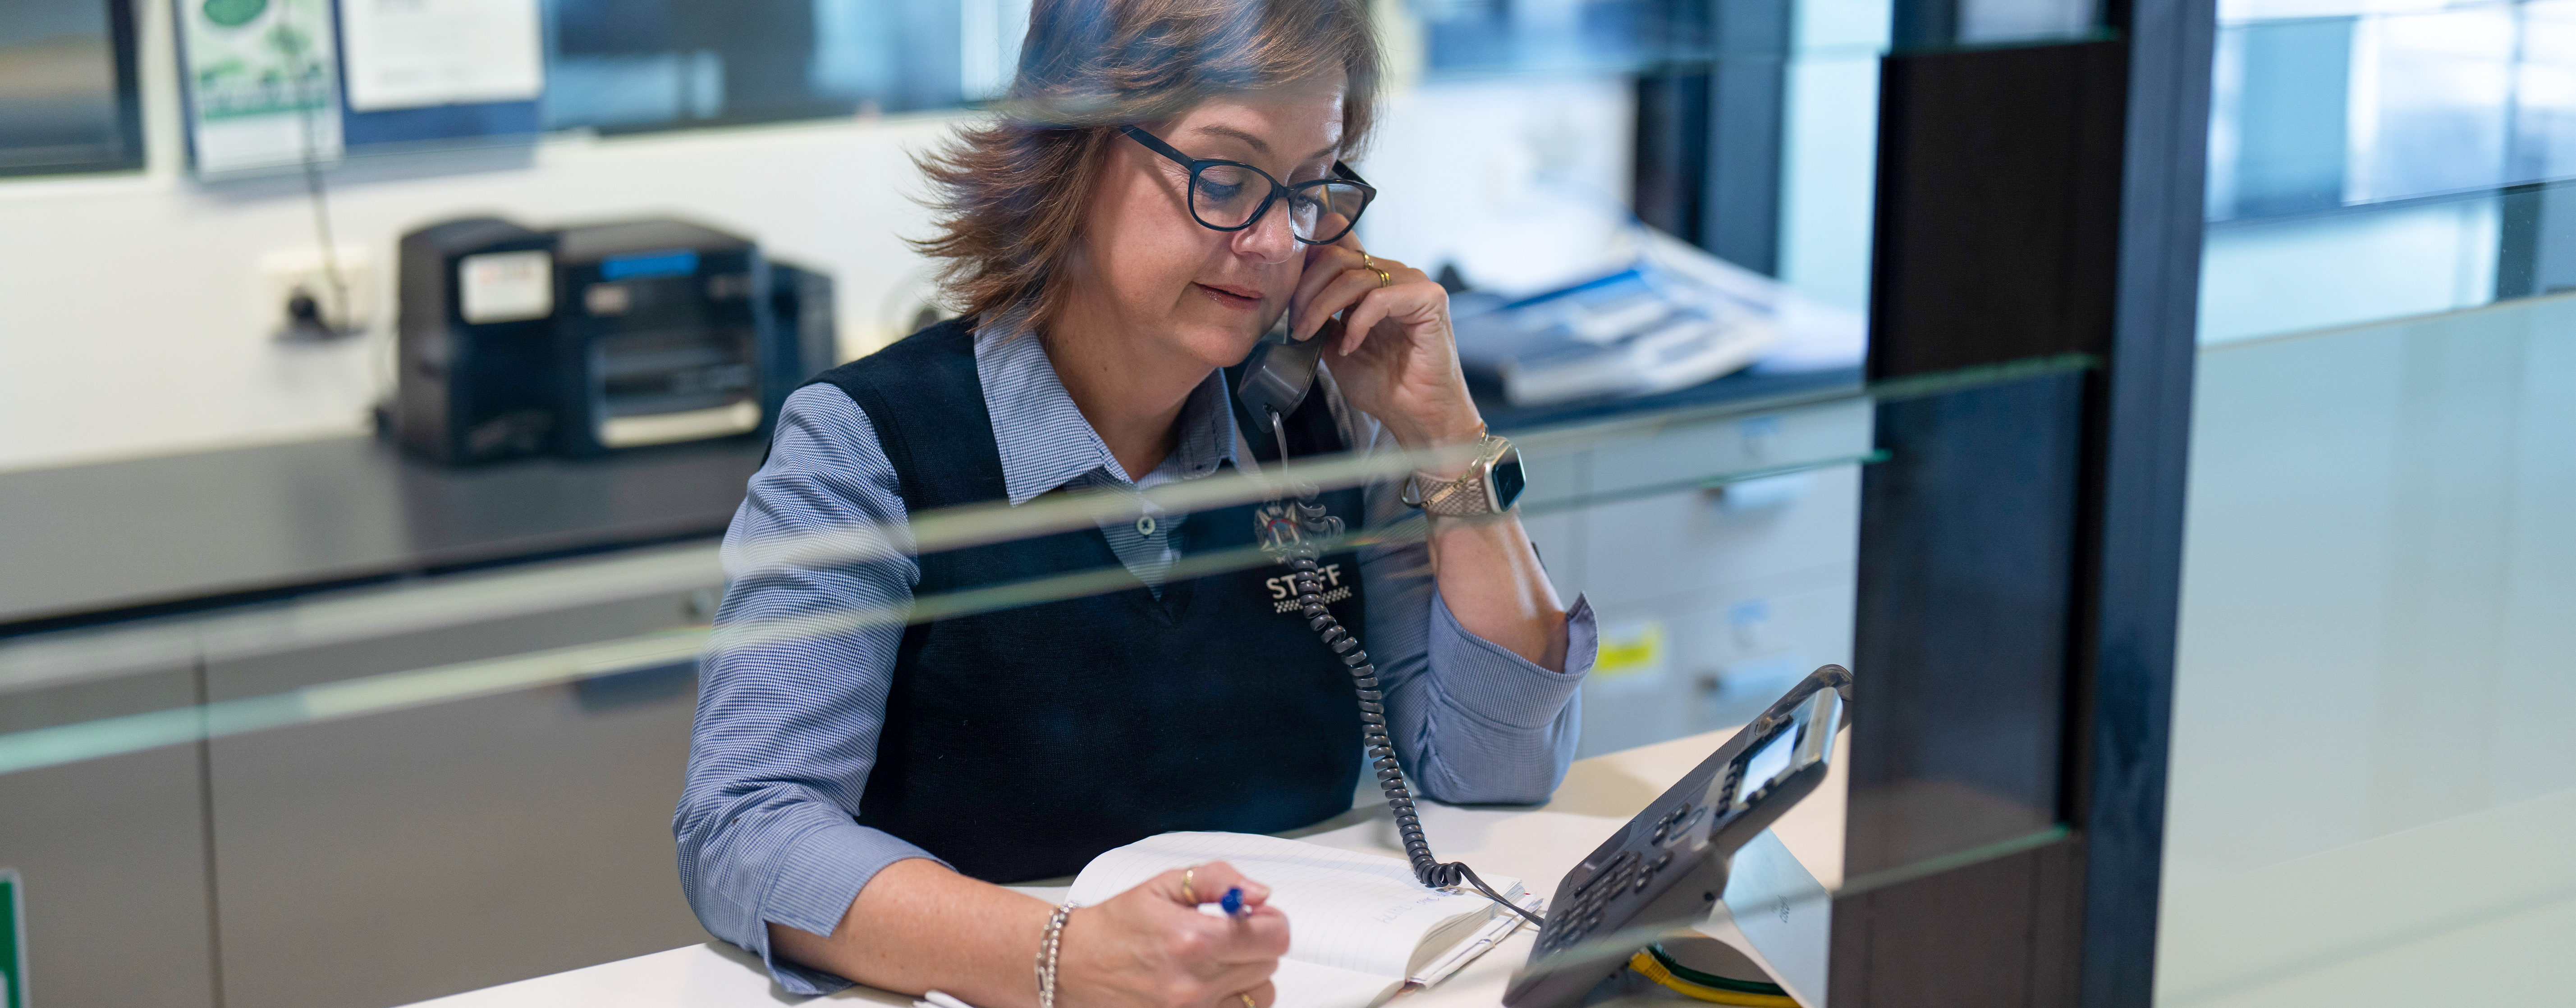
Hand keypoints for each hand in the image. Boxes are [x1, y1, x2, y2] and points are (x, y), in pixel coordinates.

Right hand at [1059, 862, 1290, 1007]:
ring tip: (1218, 962)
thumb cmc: (1117, 925)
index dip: (1270, 920)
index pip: (1275, 936)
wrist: (1074, 965)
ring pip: (1261, 996)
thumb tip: (1260, 894)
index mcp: (1193, 939)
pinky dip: (1231, 999)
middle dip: (1255, 945)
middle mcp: (1195, 983)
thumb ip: (1218, 881)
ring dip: (1248, 977)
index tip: (1255, 916)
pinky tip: (1210, 985)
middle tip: (1227, 935)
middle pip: (1269, 965)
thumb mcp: (1165, 885)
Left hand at [1289, 236, 1484, 458]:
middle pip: (1338, 257)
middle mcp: (1393, 275)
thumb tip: (1291, 303)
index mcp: (1372, 281)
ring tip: (1311, 334)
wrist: (1417, 415)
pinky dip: (1358, 322)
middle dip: (1306, 291)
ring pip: (1355, 275)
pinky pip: (1380, 297)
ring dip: (1323, 306)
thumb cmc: (1385, 386)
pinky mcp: (1429, 299)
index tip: (1288, 303)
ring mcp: (1413, 284)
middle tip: (1297, 325)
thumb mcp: (1335, 347)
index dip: (1305, 270)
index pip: (1334, 249)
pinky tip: (1350, 346)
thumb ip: (1321, 319)